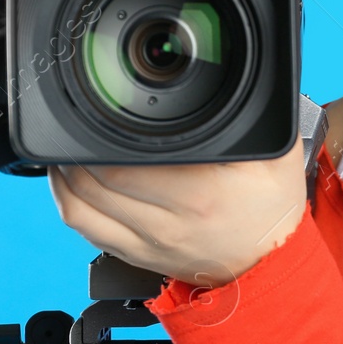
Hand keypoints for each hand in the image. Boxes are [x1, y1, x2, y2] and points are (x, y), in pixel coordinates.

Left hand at [48, 139, 308, 288]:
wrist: (272, 266)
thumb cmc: (272, 212)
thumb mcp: (277, 155)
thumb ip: (254, 117)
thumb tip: (231, 77)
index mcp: (199, 193)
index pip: (123, 165)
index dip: (98, 140)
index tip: (98, 114)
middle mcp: (169, 222)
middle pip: (94, 182)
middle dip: (77, 150)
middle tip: (78, 124)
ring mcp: (148, 243)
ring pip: (80, 207)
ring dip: (65, 175)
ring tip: (67, 150)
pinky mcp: (137, 256)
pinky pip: (86, 230)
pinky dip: (68, 202)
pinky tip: (68, 182)